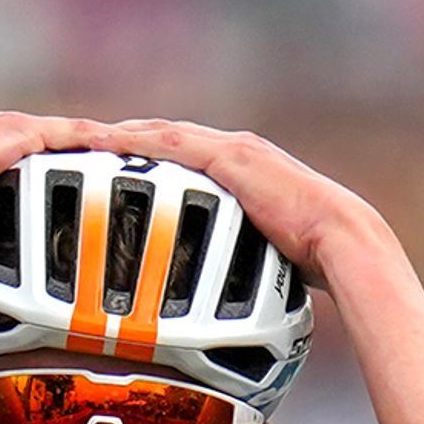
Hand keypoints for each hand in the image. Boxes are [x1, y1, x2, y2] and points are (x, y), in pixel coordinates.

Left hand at [82, 118, 387, 278]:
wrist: (342, 238)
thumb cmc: (316, 253)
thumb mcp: (269, 247)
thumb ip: (244, 250)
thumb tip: (231, 291)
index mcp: (245, 168)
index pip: (187, 152)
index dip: (151, 152)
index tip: (119, 162)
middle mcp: (235, 150)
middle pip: (167, 135)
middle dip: (127, 136)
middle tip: (86, 141)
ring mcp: (230, 150)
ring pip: (161, 132)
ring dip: (122, 133)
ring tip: (82, 136)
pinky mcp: (227, 157)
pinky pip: (167, 143)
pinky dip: (133, 140)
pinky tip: (102, 144)